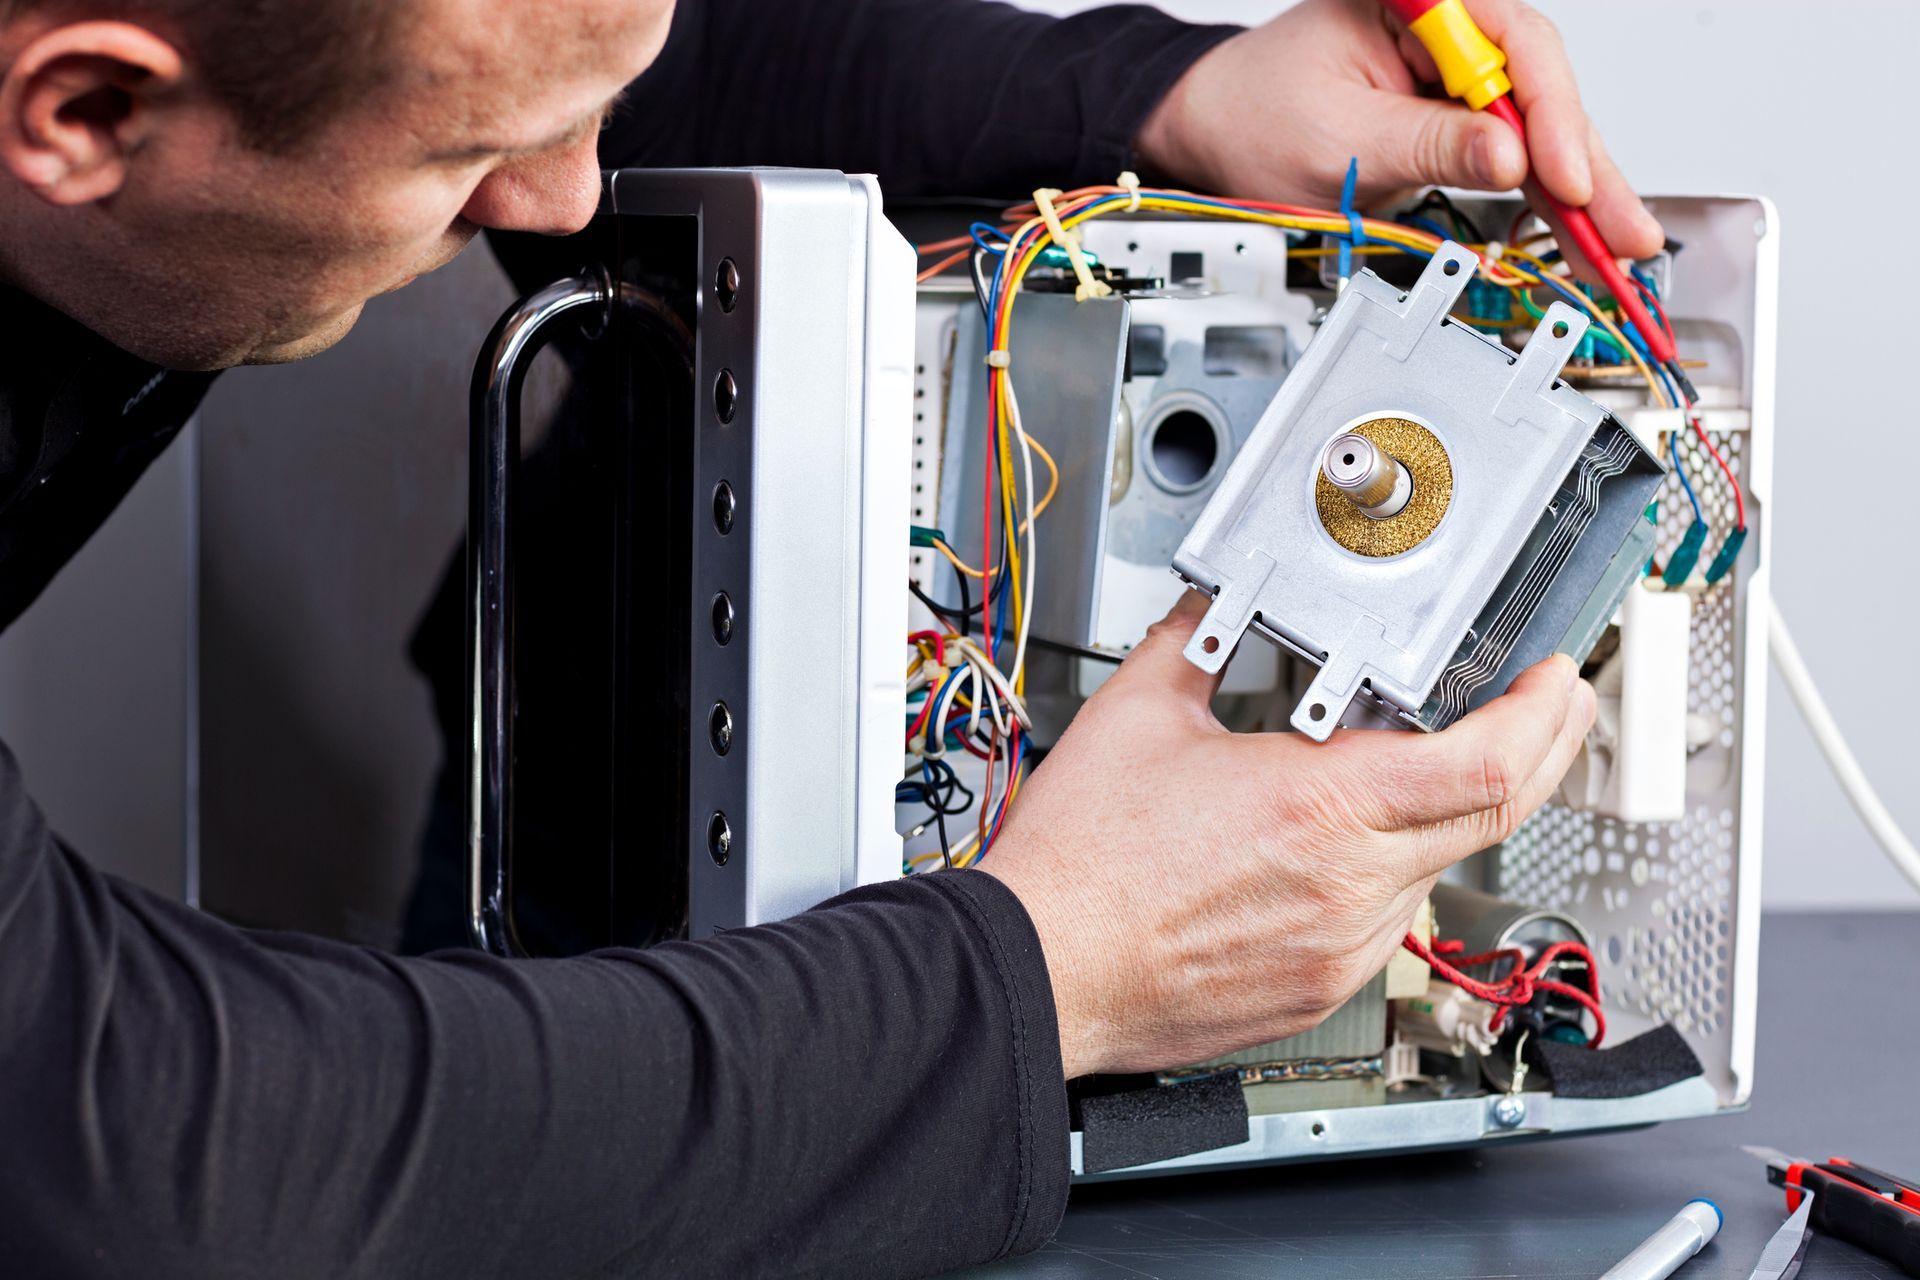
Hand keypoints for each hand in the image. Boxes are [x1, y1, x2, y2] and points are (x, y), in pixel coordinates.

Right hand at [981, 593, 1595, 1078]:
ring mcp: (1340, 947)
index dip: (1543, 717)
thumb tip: (1215, 605)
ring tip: (1419, 767)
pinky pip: (1386, 923)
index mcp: (1318, 805)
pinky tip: (1341, 844)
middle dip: (1537, 751)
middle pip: (1492, 816)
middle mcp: (1348, 885)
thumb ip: (1195, 638)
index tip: (1556, 680)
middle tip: (1542, 708)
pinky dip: (1386, 872)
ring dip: (1446, 813)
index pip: (1485, 765)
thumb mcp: (1136, 714)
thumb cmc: (1079, 865)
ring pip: (1436, 869)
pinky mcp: (1317, 989)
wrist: (1040, 967)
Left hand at [1134, 0, 1662, 261]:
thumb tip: (1508, 155)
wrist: (1212, 130)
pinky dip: (1543, 196)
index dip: (1550, 115)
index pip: (1514, 44)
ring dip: (1578, 190)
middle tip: (1619, 229)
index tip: (1561, 176)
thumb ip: (1427, 145)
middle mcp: (1448, 28)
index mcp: (1420, 3)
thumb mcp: (1339, 138)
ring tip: (1616, 245)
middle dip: (1583, 165)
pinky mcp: (1453, 118)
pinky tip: (1580, 229)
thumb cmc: (1253, 114)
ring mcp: (1455, 75)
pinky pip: (1513, 152)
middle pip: (1541, 89)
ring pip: (1537, 127)